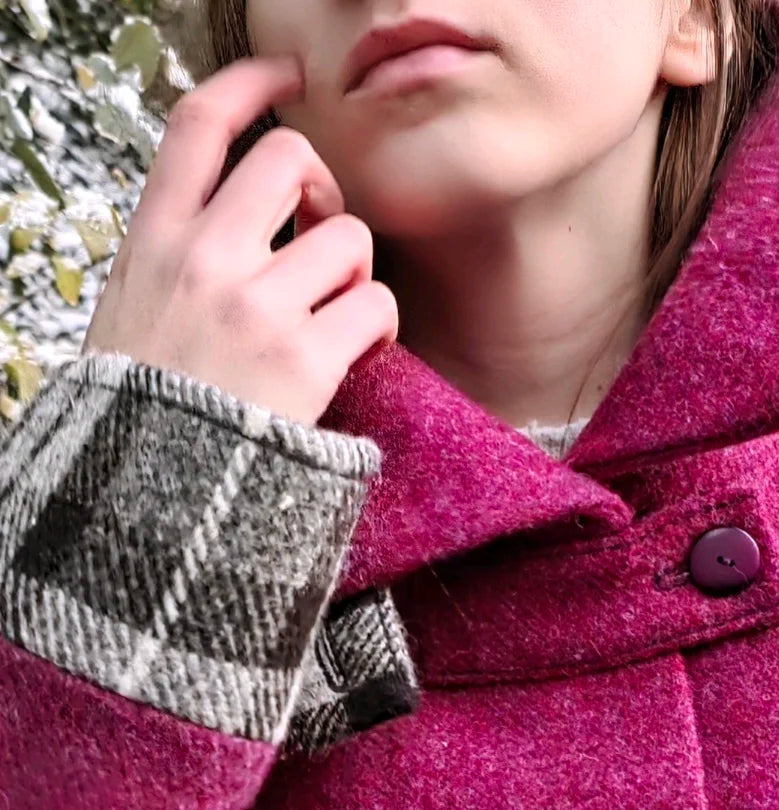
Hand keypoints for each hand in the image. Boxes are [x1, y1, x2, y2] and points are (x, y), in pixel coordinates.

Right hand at [84, 56, 398, 424]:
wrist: (146, 494)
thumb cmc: (144, 408)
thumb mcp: (129, 313)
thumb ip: (173, 257)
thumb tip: (235, 221)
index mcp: (153, 242)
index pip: (197, 126)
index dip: (250, 83)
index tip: (287, 77)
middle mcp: (204, 259)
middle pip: (289, 158)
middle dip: (323, 187)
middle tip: (321, 236)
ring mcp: (255, 305)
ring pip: (349, 235)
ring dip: (357, 271)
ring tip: (337, 315)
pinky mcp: (304, 356)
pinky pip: (376, 303)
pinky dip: (379, 324)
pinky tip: (359, 352)